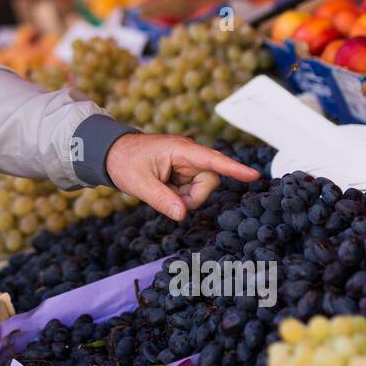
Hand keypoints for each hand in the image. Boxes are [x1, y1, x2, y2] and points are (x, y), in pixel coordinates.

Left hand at [105, 134, 260, 221]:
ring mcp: (187, 164)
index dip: (234, 169)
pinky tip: (163, 188)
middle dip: (193, 196)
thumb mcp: (138, 183)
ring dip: (184, 197)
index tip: (254, 175)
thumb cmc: (123, 162)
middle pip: (209, 181)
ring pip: (201, 189)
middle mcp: (189, 155)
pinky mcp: (184, 172)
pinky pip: (192, 190)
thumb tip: (183, 215)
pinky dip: (179, 196)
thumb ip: (161, 199)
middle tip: (167, 197)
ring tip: (160, 190)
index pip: (212, 160)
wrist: (111, 154)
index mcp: (180, 150)